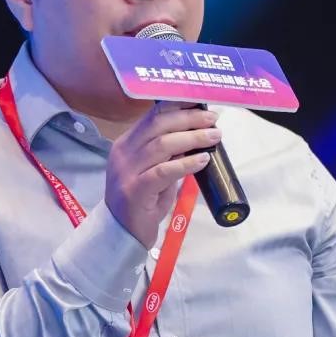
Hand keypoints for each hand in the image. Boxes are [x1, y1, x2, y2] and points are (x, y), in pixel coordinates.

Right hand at [105, 102, 220, 248]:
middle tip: (213, 120)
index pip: (152, 116)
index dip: (178, 106)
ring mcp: (127, 172)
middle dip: (189, 119)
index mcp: (126, 144)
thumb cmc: (142, 201)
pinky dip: (185, 164)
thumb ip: (169, 153)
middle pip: (158, 125)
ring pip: (161, 145)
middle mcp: (123, 153)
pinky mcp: (135, 191)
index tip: (202, 102)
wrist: (122, 233)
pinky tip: (202, 160)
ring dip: (192, 138)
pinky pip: (162, 171)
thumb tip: (197, 133)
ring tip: (214, 137)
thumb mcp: (154, 171)